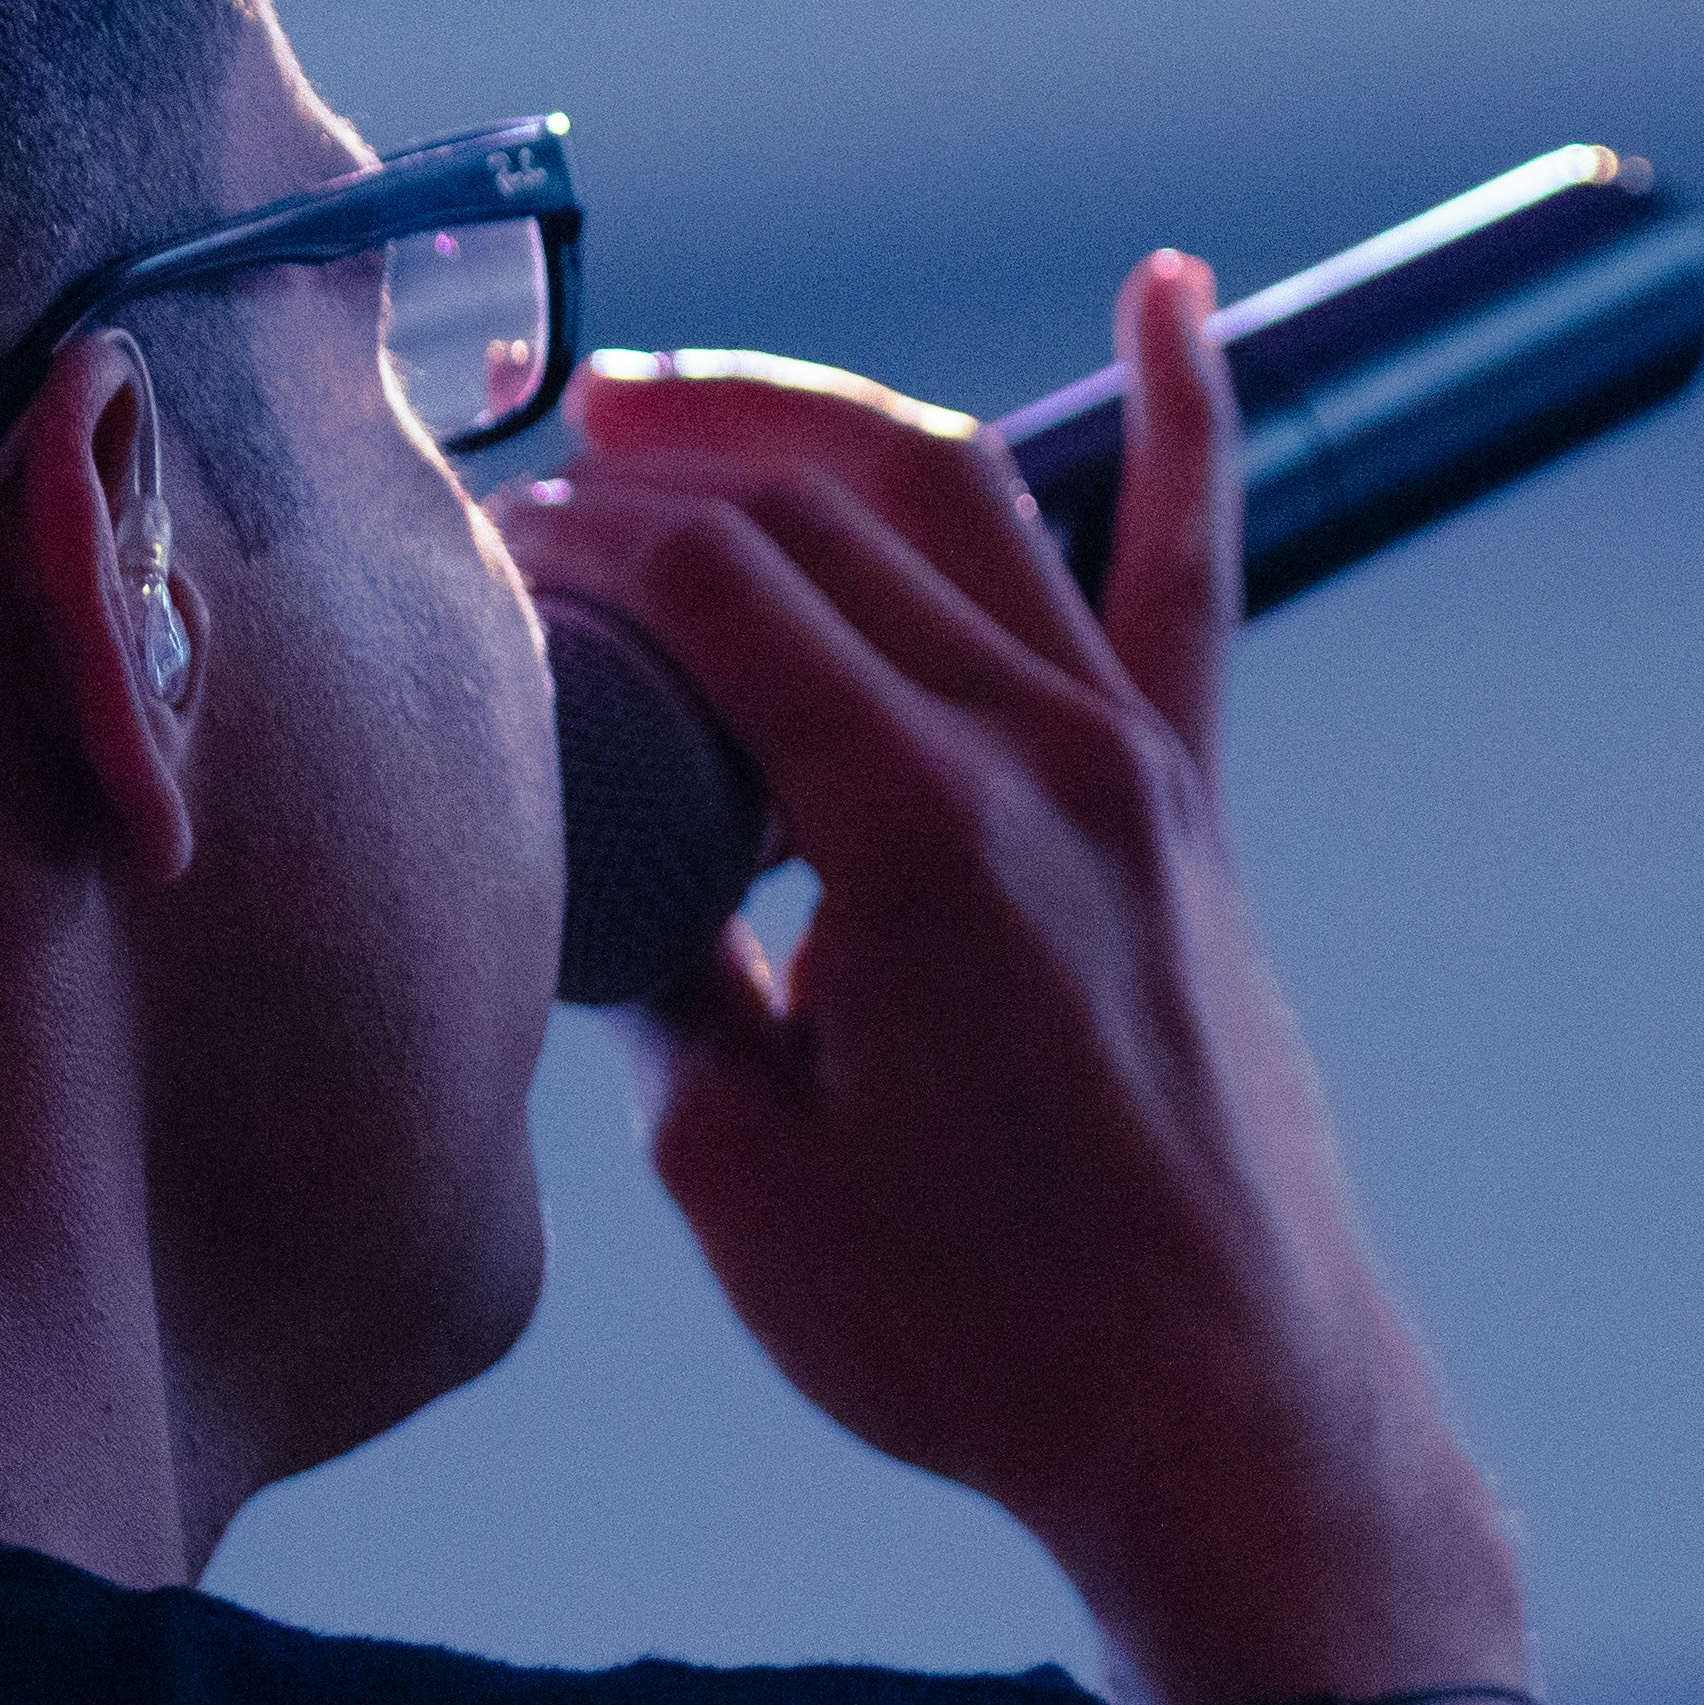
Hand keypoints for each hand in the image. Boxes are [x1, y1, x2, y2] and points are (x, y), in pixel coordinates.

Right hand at [507, 253, 1523, 1704]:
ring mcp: (1135, 764)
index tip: (485, 557)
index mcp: (914, 831)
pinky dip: (1184, 415)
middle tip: (550, 466)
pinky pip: (1187, 569)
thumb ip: (666, 986)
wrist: (1218, 1409)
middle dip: (668, 458)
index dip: (581, 541)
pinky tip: (1165, 295)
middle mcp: (1043, 755)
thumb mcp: (742, 1172)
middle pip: (829, 513)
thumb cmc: (976, 1329)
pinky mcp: (1191, 806)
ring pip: (972, 501)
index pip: (715, 585)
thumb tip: (609, 878)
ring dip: (821, 426)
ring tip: (687, 407)